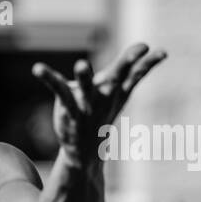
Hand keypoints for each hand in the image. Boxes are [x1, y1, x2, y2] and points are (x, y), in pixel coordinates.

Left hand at [33, 42, 166, 162]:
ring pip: (87, 88)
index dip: (148, 62)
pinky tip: (38, 68)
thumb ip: (135, 72)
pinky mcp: (69, 109)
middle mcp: (106, 95)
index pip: (136, 73)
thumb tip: (162, 52)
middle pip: (117, 77)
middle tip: (137, 51)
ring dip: (85, 76)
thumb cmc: (104, 112)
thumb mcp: (122, 93)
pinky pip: (59, 90)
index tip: (162, 51)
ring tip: (82, 64)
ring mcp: (87, 104)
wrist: (86, 150)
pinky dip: (49, 78)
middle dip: (127, 63)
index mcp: (119, 90)